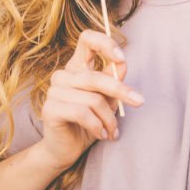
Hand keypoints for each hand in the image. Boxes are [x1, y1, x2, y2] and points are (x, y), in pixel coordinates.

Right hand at [36, 30, 143, 169]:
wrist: (66, 150)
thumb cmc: (90, 122)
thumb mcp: (108, 99)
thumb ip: (114, 80)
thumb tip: (122, 64)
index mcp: (77, 66)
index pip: (87, 39)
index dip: (105, 43)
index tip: (121, 58)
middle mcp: (63, 75)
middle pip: (96, 76)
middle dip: (121, 91)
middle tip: (139, 102)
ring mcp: (54, 91)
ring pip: (93, 99)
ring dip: (109, 118)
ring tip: (113, 131)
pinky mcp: (50, 109)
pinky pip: (82, 113)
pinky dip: (97, 126)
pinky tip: (102, 134)